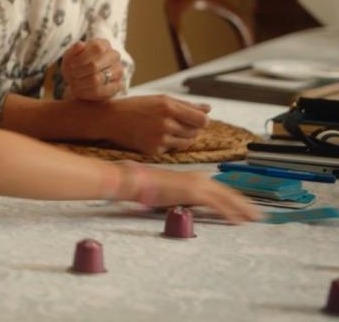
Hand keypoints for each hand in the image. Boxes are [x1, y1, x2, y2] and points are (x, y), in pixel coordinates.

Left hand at [61, 40, 124, 100]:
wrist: (78, 83)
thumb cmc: (74, 67)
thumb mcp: (69, 57)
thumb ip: (73, 51)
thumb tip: (80, 44)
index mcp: (103, 44)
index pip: (96, 48)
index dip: (82, 58)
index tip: (72, 65)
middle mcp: (114, 55)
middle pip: (94, 65)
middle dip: (79, 72)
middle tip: (73, 75)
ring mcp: (118, 70)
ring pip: (97, 79)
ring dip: (81, 83)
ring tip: (75, 83)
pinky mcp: (119, 85)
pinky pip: (102, 91)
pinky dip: (87, 92)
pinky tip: (81, 90)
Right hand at [100, 95, 210, 153]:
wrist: (110, 119)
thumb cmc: (136, 106)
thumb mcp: (160, 100)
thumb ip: (186, 105)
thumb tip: (208, 109)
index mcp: (168, 107)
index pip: (202, 120)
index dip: (201, 120)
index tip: (195, 120)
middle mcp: (165, 123)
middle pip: (195, 132)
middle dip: (190, 128)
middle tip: (175, 123)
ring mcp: (159, 139)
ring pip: (186, 142)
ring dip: (182, 138)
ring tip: (167, 130)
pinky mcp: (154, 151)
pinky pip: (172, 150)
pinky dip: (168, 145)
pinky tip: (155, 137)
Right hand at [135, 167, 261, 223]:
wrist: (140, 181)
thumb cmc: (150, 188)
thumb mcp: (172, 193)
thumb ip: (185, 198)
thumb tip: (191, 208)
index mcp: (196, 178)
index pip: (221, 189)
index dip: (235, 199)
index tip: (246, 207)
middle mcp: (201, 178)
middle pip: (229, 193)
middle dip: (245, 204)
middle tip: (258, 215)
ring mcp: (199, 184)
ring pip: (228, 198)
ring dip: (243, 209)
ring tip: (254, 219)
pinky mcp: (196, 193)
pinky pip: (218, 205)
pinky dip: (230, 213)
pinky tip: (238, 221)